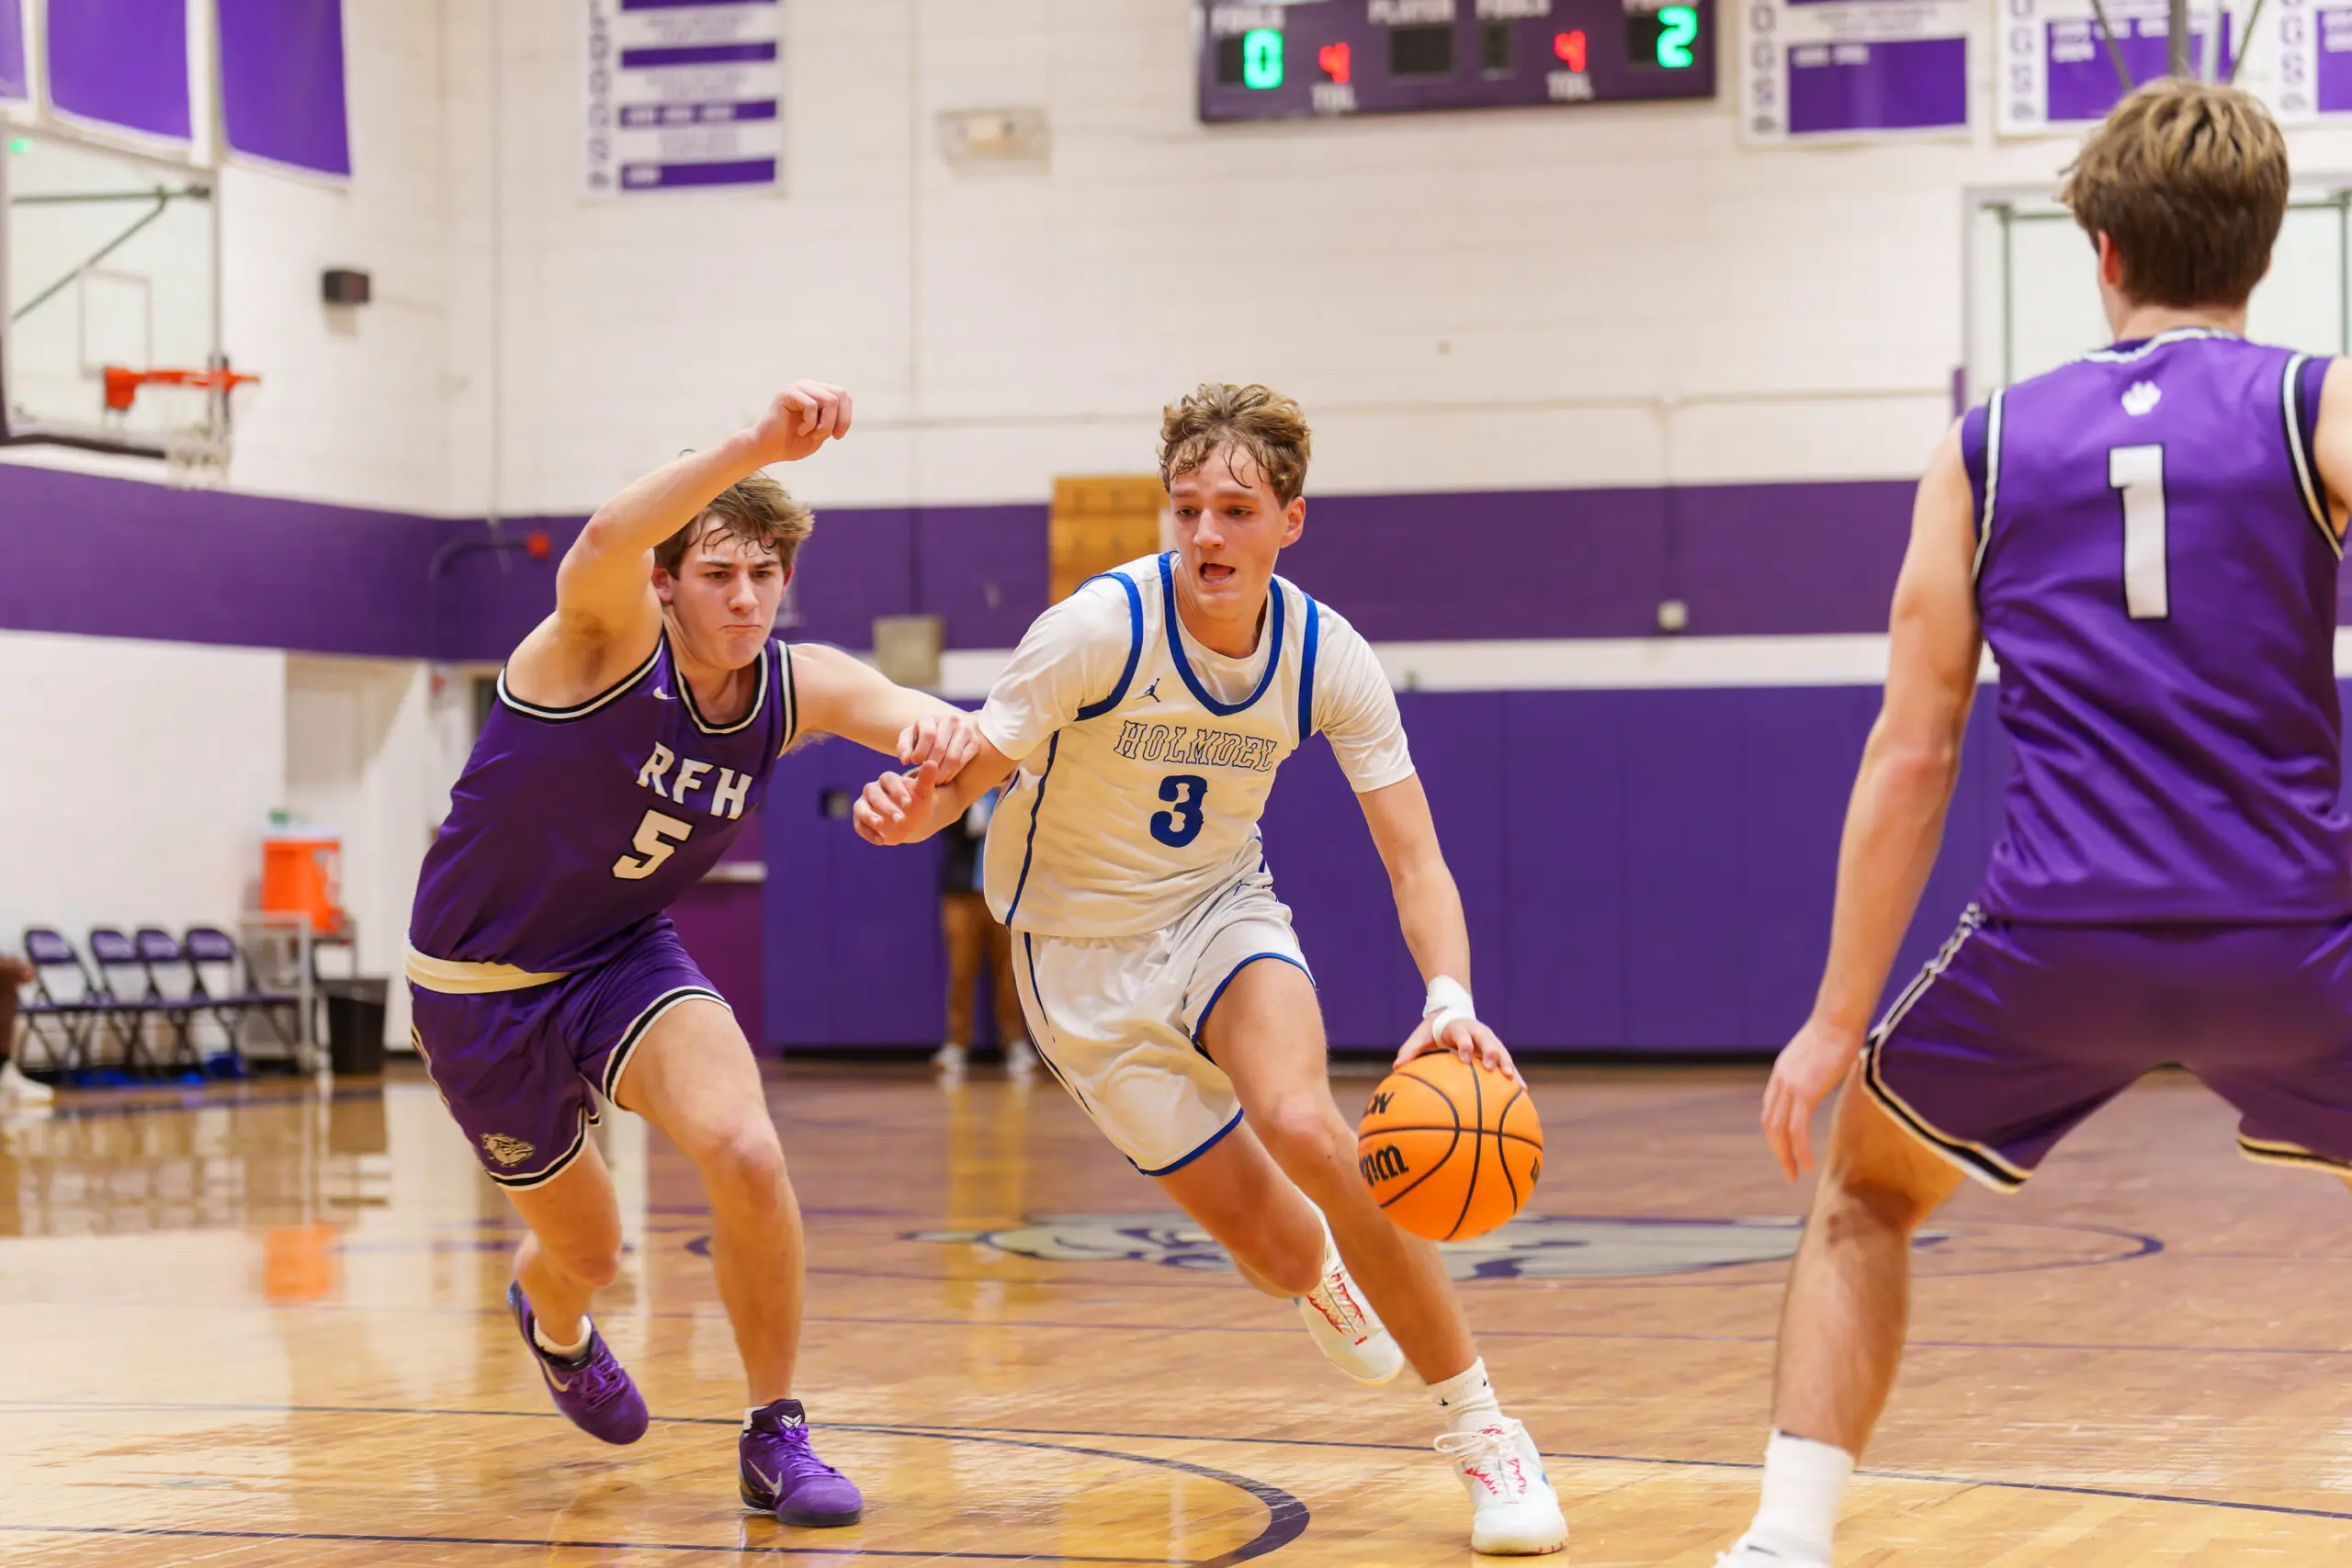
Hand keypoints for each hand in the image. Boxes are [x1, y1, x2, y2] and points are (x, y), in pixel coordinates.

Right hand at [748, 381, 852, 464]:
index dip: (846, 417)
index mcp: (817, 392)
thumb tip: (845, 409)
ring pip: (829, 400)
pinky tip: (800, 431)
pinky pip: (811, 405)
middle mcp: (808, 385)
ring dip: (826, 424)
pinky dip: (810, 424)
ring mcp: (797, 387)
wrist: (768, 450)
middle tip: (830, 436)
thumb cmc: (793, 443)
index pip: (843, 395)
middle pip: (840, 394)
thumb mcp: (822, 432)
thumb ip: (834, 418)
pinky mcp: (787, 392)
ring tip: (812, 434)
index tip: (837, 436)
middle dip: (840, 419)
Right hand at [853, 759, 938, 846]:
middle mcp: (873, 790)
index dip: (897, 791)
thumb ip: (926, 779)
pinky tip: (881, 841)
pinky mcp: (860, 820)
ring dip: (869, 816)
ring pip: (860, 807)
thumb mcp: (923, 793)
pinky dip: (868, 833)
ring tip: (880, 824)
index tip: (908, 803)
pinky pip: (859, 825)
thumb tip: (932, 763)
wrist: (912, 822)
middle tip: (900, 819)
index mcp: (888, 780)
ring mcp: (864, 805)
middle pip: (873, 793)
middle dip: (886, 806)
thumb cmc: (917, 804)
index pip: (888, 779)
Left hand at [898, 710, 980, 783]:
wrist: (948, 731)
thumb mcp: (909, 738)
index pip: (928, 735)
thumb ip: (904, 748)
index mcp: (930, 717)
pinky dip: (953, 772)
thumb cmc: (922, 737)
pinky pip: (963, 761)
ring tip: (935, 780)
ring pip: (953, 757)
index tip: (914, 763)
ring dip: (942, 773)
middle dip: (931, 767)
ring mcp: (965, 730)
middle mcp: (950, 719)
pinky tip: (946, 776)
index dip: (921, 752)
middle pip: (941, 748)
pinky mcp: (974, 741)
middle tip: (925, 777)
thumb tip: (905, 761)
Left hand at [1393, 1014, 1523, 1087]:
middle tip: (1490, 1067)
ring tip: (1514, 1081)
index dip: (1464, 1044)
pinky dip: (1515, 1075)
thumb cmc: (1433, 1029)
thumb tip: (1396, 1066)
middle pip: (1488, 1041)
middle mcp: (1478, 1032)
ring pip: (1502, 1052)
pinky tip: (1523, 1091)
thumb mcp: (1420, 1036)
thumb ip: (1410, 1050)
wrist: (1451, 1014)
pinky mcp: (1496, 1050)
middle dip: (1490, 1053)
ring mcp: (1489, 1040)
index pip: (1463, 1035)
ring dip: (1508, 1065)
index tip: (1463, 1057)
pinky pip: (1507, 1063)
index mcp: (1459, 1027)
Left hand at [1762, 1016, 1865, 1180]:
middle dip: (1777, 1149)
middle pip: (1770, 1123)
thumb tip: (1834, 1068)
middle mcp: (1781, 1081)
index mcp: (1783, 1071)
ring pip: (1779, 1130)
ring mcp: (1790, 1087)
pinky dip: (1800, 1150)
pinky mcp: (1804, 1092)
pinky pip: (1797, 1129)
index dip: (1776, 1130)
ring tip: (1795, 1174)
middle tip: (1788, 1170)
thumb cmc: (1838, 1030)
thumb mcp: (1822, 1052)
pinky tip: (1808, 1165)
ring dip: (1786, 1156)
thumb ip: (1820, 1066)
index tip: (1786, 1146)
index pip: (1771, 1108)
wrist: (1837, 1019)